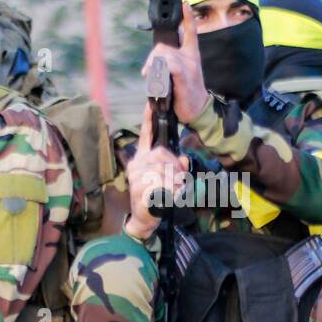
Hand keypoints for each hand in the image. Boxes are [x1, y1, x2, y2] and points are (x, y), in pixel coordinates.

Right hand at [124, 106, 188, 241]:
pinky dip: (169, 191)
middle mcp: (137, 164)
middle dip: (175, 167)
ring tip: (175, 191)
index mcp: (143, 157)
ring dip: (174, 182)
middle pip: (161, 154)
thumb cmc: (157, 195)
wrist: (144, 217)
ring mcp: (136, 176)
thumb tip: (185, 160)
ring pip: (162, 171)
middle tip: (179, 180)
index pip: (146, 135)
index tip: (150, 104)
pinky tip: (170, 197)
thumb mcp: (170, 179)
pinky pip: (159, 184)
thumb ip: (178, 167)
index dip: (148, 119)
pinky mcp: (138, 189)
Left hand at [141, 3, 208, 124]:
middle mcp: (191, 59)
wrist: (197, 110)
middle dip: (152, 56)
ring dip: (153, 65)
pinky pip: (172, 66)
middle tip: (146, 71)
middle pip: (166, 46)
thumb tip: (154, 61)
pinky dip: (161, 68)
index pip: (191, 32)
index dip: (189, 18)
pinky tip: (154, 75)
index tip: (186, 4)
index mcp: (192, 55)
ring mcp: (188, 68)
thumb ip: (169, 64)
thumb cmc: (186, 93)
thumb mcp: (178, 75)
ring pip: (166, 56)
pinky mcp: (184, 78)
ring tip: (148, 76)